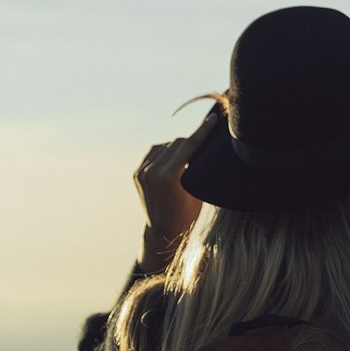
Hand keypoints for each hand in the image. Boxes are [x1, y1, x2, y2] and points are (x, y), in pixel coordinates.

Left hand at [134, 103, 220, 249]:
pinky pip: (154, 152)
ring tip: (187, 155)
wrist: (163, 231)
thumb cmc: (187, 214)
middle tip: (204, 141)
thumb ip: (195, 168)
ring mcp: (142, 172)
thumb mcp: (197, 191)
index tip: (212, 119)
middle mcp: (152, 172)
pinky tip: (173, 157)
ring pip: (165, 146)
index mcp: (169, 177)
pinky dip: (165, 152)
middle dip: (192, 140)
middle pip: (177, 143)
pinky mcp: (137, 173)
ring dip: (177, 147)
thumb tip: (203, 148)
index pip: (189, 145)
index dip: (203, 131)